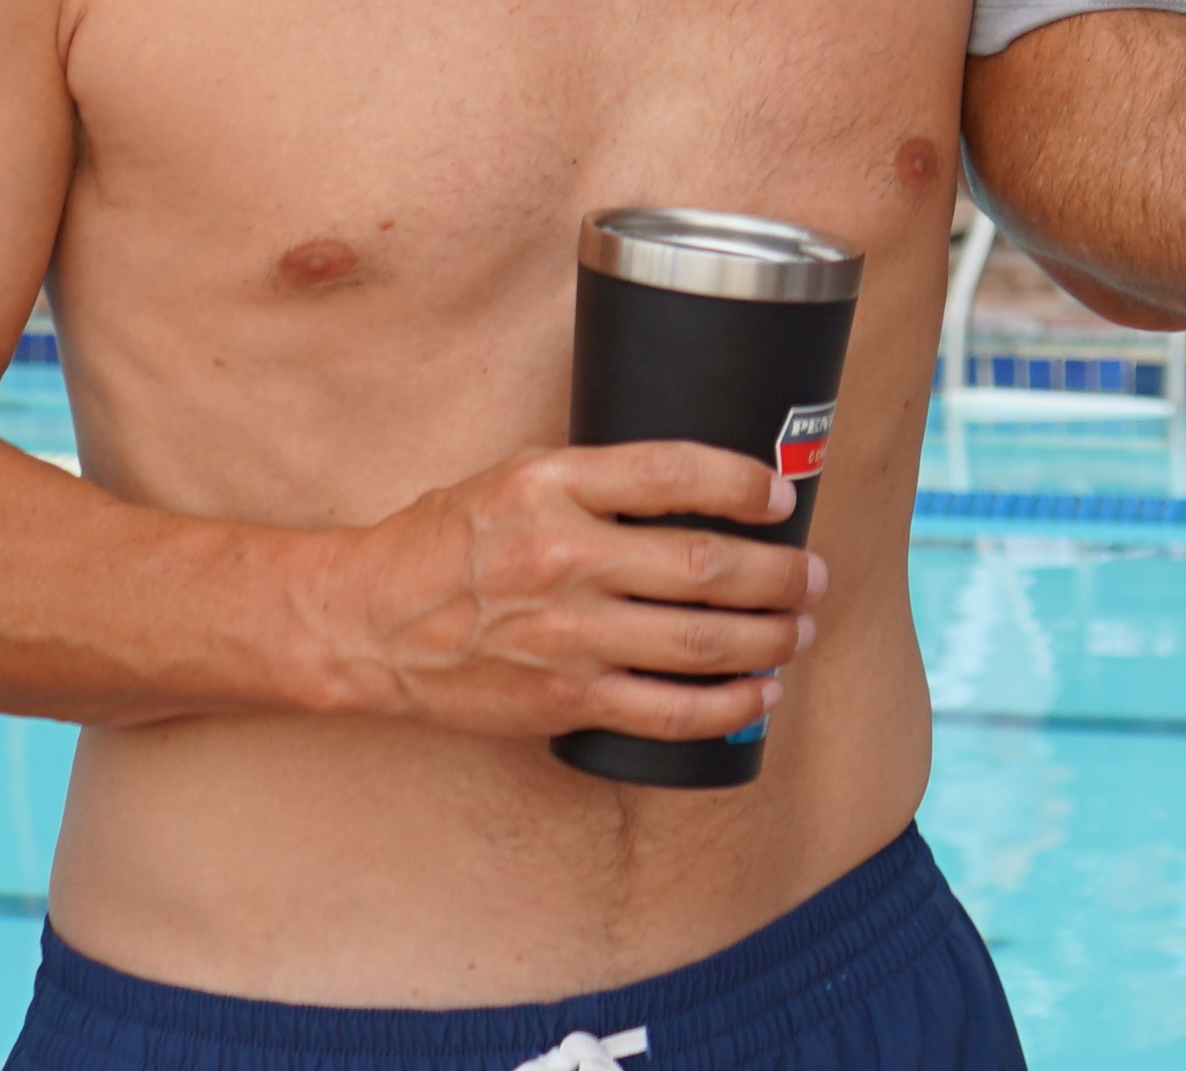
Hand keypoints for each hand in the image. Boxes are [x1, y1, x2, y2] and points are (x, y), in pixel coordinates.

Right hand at [293, 439, 822, 741]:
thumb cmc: (448, 539)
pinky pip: (668, 712)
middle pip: (705, 566)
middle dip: (779, 573)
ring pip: (700, 643)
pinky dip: (728, 706)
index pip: (673, 472)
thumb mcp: (517, 476)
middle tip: (813, 573)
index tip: (780, 495)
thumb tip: (697, 481)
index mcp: (551, 485)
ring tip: (801, 629)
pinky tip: (760, 694)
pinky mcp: (564, 700)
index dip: (743, 483)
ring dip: (770, 638)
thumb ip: (597, 475)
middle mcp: (563, 557)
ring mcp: (566, 636)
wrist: (372, 623)